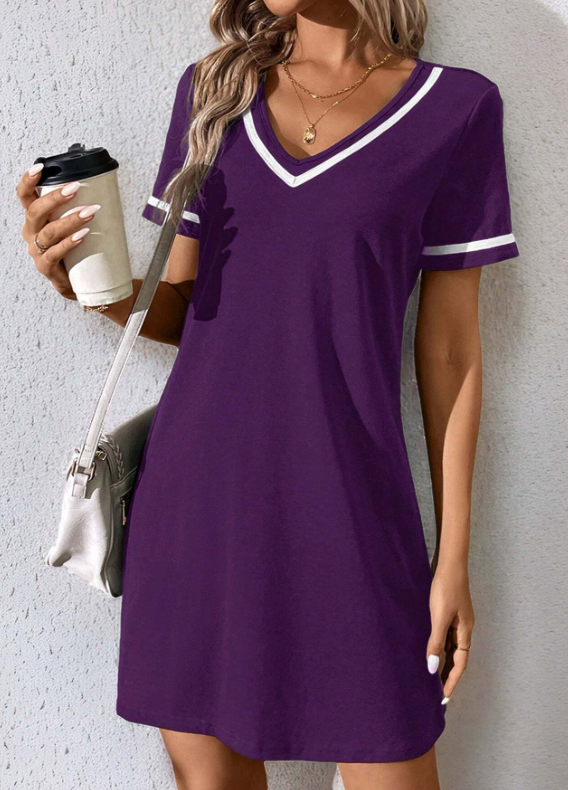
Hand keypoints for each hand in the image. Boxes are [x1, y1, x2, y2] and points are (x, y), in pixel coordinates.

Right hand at [17, 163, 100, 298]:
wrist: (76, 281)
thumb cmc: (75, 248)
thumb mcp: (72, 225)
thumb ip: (78, 208)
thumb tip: (105, 187)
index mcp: (34, 219)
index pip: (25, 196)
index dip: (28, 181)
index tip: (40, 167)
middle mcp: (31, 232)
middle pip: (35, 211)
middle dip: (55, 198)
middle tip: (75, 188)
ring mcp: (36, 250)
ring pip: (49, 232)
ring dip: (70, 220)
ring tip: (90, 212)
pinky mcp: (45, 267)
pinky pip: (54, 253)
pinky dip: (69, 243)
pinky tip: (82, 235)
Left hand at [426, 567, 474, 703]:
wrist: (450, 565)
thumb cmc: (446, 589)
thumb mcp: (439, 617)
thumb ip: (436, 642)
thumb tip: (432, 667)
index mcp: (465, 632)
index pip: (460, 664)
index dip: (452, 681)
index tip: (444, 697)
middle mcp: (464, 629)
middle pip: (457, 658)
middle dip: (449, 676)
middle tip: (438, 693)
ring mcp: (458, 621)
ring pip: (451, 648)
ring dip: (443, 662)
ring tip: (433, 677)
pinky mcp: (450, 613)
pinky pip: (446, 637)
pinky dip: (440, 647)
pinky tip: (431, 651)